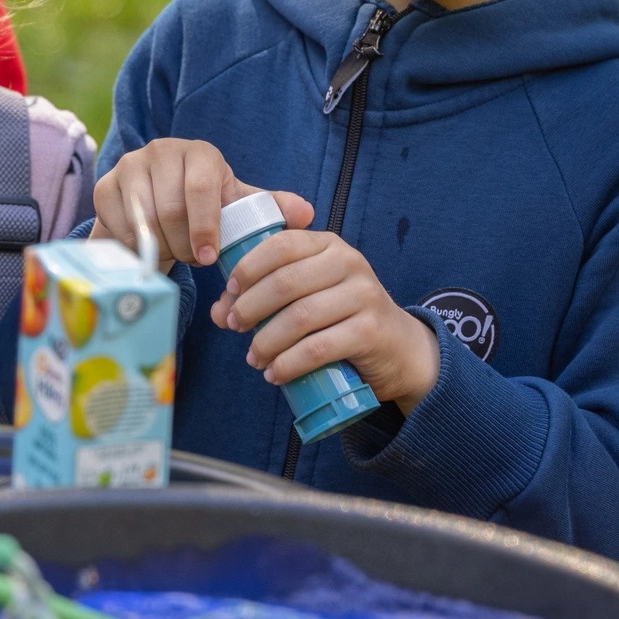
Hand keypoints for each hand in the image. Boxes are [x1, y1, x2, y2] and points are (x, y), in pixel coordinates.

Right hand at [95, 139, 313, 269]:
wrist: (158, 205)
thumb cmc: (205, 206)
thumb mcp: (235, 206)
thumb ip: (268, 209)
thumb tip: (307, 213)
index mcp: (199, 153)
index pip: (200, 188)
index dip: (205, 227)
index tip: (208, 258)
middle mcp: (161, 151)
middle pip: (170, 210)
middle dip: (183, 245)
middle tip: (191, 259)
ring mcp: (129, 166)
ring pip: (144, 221)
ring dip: (161, 248)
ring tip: (174, 252)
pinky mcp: (105, 187)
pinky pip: (120, 228)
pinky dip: (136, 249)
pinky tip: (149, 249)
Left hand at [216, 232, 440, 413]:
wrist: (399, 348)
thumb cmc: (342, 317)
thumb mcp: (308, 296)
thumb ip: (265, 297)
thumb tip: (219, 311)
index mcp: (329, 245)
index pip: (281, 245)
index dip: (248, 267)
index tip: (230, 292)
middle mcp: (349, 263)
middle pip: (285, 282)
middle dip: (251, 307)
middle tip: (234, 327)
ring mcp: (363, 295)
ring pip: (300, 317)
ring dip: (267, 342)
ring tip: (253, 358)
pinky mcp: (369, 331)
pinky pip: (318, 348)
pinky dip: (289, 364)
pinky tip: (275, 373)